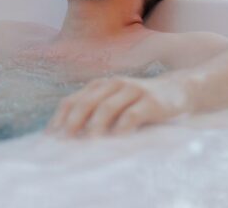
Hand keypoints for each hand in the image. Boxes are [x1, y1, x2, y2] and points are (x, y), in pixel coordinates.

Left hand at [47, 74, 190, 136]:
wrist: (177, 89)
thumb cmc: (140, 101)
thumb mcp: (115, 102)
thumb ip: (96, 112)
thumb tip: (71, 136)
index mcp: (99, 85)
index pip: (72, 100)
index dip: (59, 118)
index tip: (50, 137)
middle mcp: (112, 84)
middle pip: (85, 103)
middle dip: (72, 123)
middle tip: (64, 141)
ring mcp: (131, 90)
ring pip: (106, 107)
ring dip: (94, 126)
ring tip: (87, 143)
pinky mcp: (150, 101)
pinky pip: (132, 115)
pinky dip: (121, 127)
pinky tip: (116, 140)